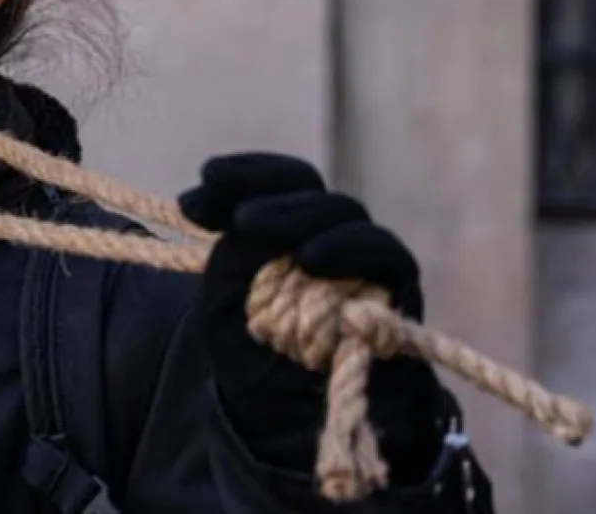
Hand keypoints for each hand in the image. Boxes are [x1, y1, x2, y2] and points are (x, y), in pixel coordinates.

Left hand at [180, 153, 443, 485]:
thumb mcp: (224, 302)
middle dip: (264, 190)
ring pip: (343, 214)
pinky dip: (350, 250)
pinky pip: (385, 256)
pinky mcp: (395, 291)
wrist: (294, 421)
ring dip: (296, 216)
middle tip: (230, 214)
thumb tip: (236, 215)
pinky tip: (311, 258)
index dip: (243, 173)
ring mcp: (363, 260)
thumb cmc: (256, 357)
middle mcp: (326, 235)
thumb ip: (231, 256)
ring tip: (249, 226)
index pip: (277, 180)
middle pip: (308, 188)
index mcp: (285, 229)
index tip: (200, 184)